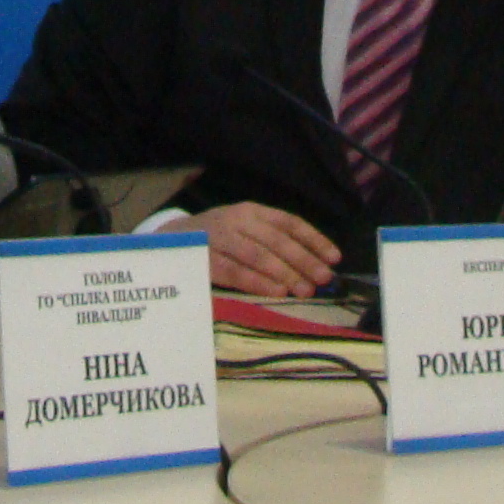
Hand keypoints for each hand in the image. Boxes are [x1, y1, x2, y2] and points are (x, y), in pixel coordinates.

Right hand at [197, 201, 343, 298]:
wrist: (169, 238)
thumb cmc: (217, 238)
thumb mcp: (244, 230)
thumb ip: (271, 242)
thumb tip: (312, 265)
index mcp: (252, 211)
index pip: (289, 222)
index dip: (314, 239)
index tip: (335, 258)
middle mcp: (238, 219)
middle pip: (277, 240)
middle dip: (304, 260)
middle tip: (323, 279)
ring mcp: (220, 237)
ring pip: (258, 254)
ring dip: (285, 273)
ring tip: (305, 290)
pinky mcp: (204, 258)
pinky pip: (235, 271)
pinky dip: (257, 282)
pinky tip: (275, 293)